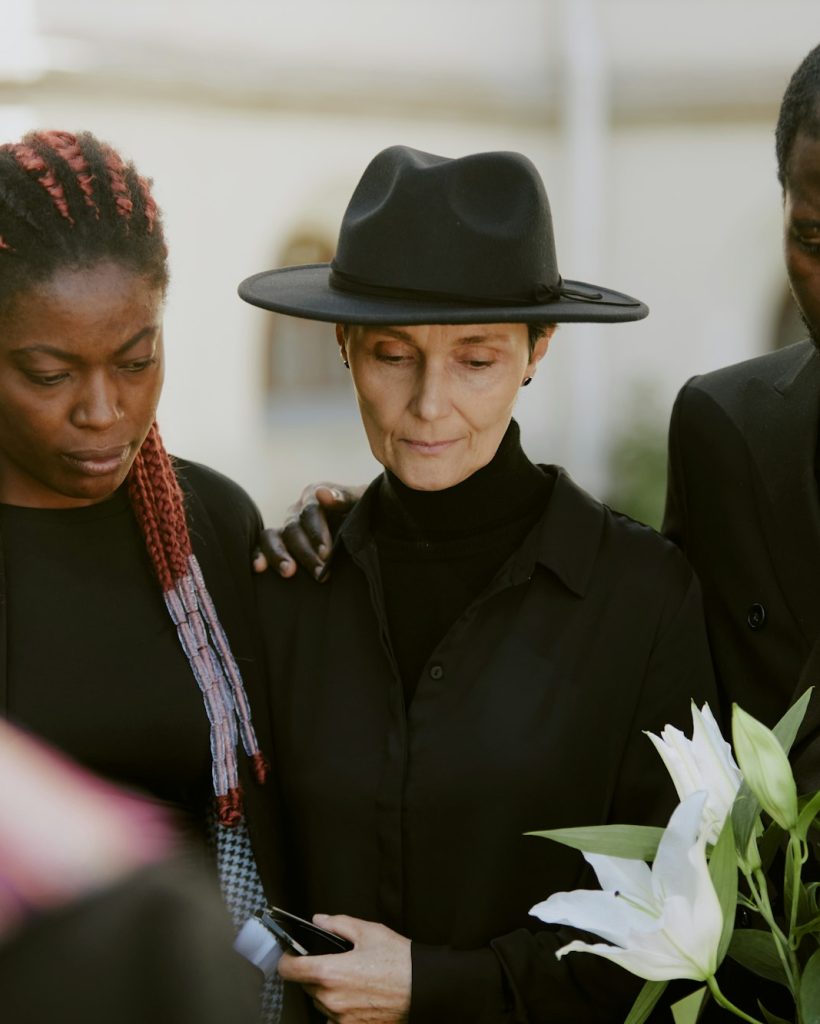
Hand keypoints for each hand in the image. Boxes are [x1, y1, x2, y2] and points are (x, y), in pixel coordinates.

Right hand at [253, 483, 363, 580]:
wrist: (367, 526)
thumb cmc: (365, 513)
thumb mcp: (361, 503)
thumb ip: (345, 497)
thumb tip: (322, 494)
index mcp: (315, 495)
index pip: (310, 511)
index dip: (317, 533)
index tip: (327, 554)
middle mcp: (297, 511)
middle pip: (293, 528)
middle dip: (306, 553)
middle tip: (321, 574)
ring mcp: (286, 528)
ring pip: (272, 537)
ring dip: (279, 555)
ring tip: (289, 573)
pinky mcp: (280, 544)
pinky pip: (262, 547)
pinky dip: (258, 555)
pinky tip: (259, 568)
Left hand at [277, 914, 410, 1023]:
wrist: (424, 988)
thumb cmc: (399, 960)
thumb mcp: (368, 931)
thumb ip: (337, 924)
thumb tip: (318, 920)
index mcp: (329, 972)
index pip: (289, 970)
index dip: (287, 959)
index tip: (291, 954)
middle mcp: (331, 999)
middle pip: (305, 985)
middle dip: (312, 972)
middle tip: (331, 960)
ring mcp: (341, 1018)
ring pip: (319, 1002)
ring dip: (325, 990)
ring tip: (348, 976)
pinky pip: (334, 1018)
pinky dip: (338, 1007)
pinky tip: (355, 994)